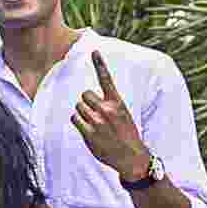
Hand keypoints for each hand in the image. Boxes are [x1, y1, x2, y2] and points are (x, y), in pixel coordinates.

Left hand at [71, 51, 150, 181]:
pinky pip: (74, 119)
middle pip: (84, 95)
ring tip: (94, 124)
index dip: (100, 64)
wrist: (131, 156)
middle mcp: (107, 110)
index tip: (94, 50)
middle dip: (87, 102)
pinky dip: (78, 122)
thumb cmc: (125, 134)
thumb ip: (108, 105)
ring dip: (82, 113)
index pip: (107, 79)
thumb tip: (87, 99)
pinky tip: (88, 129)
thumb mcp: (122, 115)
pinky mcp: (89, 133)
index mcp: (117, 103)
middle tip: (96, 114)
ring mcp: (98, 122)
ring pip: (78, 107)